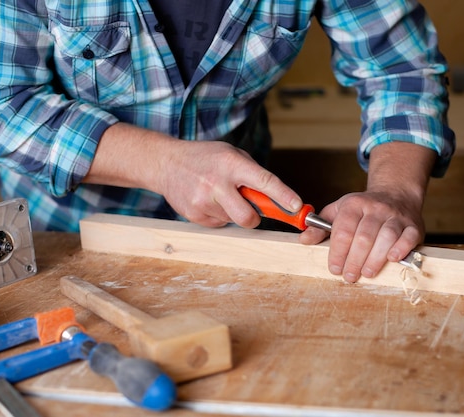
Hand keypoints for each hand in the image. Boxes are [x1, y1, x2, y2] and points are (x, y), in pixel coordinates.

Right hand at [156, 139, 301, 227]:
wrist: (166, 163)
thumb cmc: (206, 158)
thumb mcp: (231, 155)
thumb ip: (253, 175)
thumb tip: (278, 200)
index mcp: (231, 163)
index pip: (264, 181)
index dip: (283, 195)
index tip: (297, 207)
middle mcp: (217, 183)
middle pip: (248, 217)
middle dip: (255, 218)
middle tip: (252, 209)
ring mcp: (203, 201)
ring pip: (234, 221)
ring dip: (233, 212)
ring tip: (220, 195)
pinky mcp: (194, 215)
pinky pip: (219, 224)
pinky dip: (219, 215)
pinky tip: (208, 200)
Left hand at [298, 141, 435, 281]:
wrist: (396, 194)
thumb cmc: (363, 209)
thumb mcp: (338, 211)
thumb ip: (320, 227)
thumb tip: (303, 240)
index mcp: (354, 205)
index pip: (344, 230)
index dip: (338, 252)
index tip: (334, 268)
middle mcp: (375, 208)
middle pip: (364, 236)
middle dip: (354, 260)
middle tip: (349, 276)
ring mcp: (395, 216)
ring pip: (386, 237)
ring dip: (375, 259)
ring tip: (367, 273)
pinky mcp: (413, 225)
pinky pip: (408, 237)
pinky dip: (401, 249)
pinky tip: (392, 259)